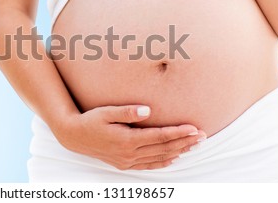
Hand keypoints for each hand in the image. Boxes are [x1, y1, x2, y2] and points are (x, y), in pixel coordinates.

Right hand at [54, 105, 205, 169]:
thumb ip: (128, 112)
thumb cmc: (90, 120)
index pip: (159, 136)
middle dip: (185, 142)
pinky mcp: (123, 164)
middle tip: (203, 136)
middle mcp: (129, 153)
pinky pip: (148, 166)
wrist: (74, 136)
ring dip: (178, 152)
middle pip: (163, 148)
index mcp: (127, 139)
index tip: (194, 128)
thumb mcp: (106, 112)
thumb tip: (148, 110)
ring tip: (194, 146)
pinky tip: (173, 159)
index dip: (178, 132)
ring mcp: (127, 161)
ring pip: (159, 158)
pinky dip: (163, 163)